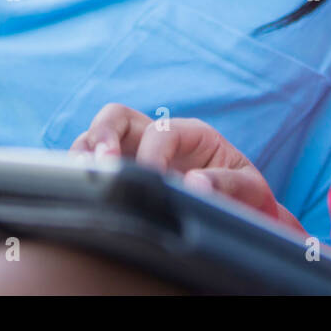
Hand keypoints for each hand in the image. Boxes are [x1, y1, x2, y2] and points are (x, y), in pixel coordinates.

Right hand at [70, 103, 303, 233]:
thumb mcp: (249, 188)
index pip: (160, 131)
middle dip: (103, 135)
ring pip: (95, 140)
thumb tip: (195, 185)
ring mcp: (136, 155)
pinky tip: (81, 193)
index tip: (155, 181)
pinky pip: (92, 168)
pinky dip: (80, 175)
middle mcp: (158, 137)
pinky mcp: (123, 176)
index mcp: (191, 133)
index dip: (153, 153)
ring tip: (82, 179)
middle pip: (116, 118)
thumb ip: (227, 184)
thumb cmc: (246, 196)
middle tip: (103, 165)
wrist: (243, 213)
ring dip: (83, 154)